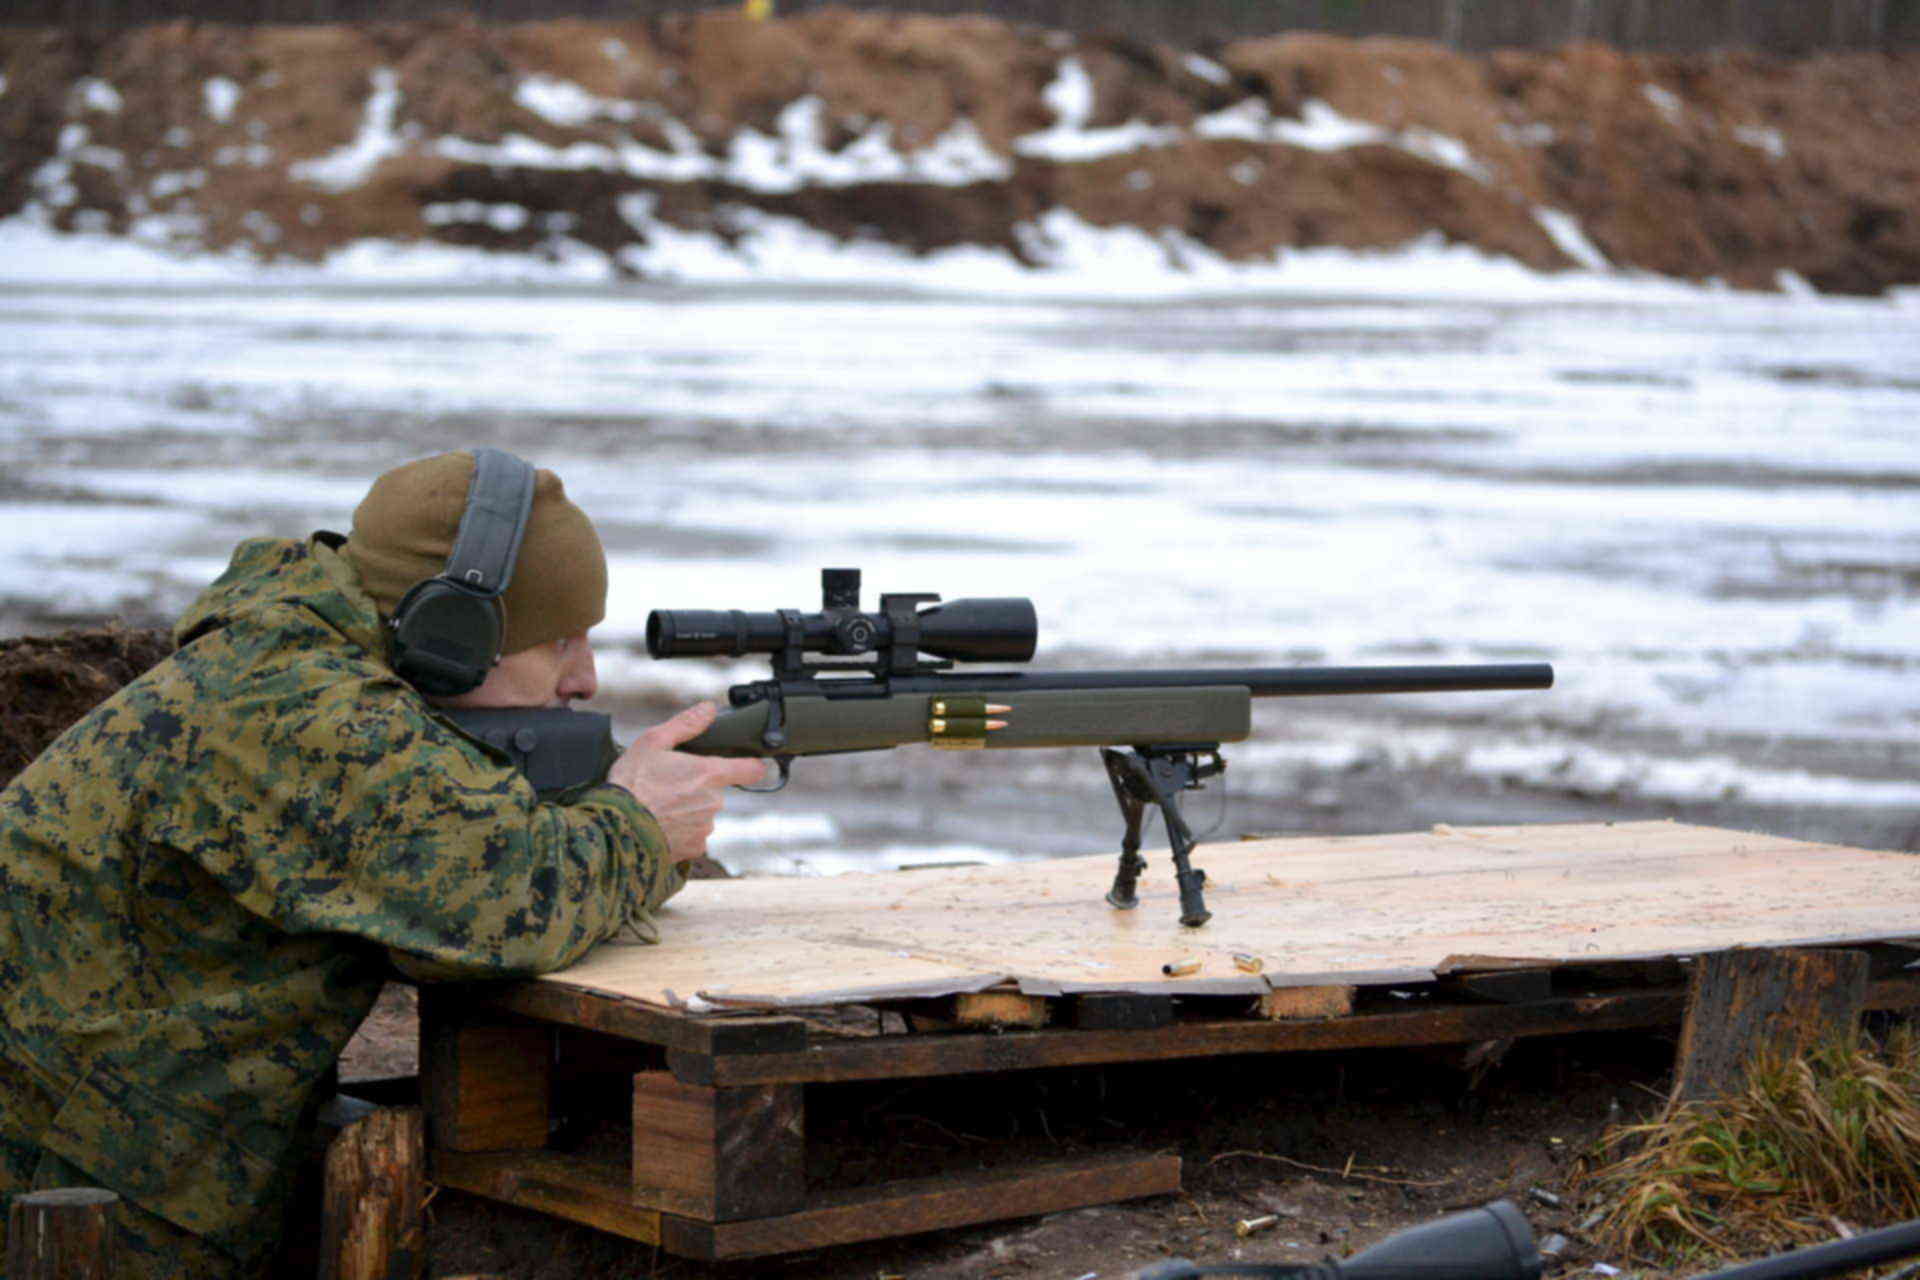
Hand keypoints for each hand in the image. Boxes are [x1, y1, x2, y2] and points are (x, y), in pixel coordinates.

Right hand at [608, 702, 766, 863]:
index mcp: (709, 774)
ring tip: (658, 806)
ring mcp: (705, 827)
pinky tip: (660, 824)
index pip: (751, 769)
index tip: (746, 765)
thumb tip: (709, 709)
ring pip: (703, 814)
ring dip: (688, 810)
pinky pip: (693, 836)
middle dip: (698, 788)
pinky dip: (680, 831)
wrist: (615, 828)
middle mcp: (714, 802)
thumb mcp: (653, 742)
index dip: (750, 766)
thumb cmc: (632, 782)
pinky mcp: (694, 848)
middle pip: (716, 791)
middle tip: (668, 785)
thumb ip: (686, 725)